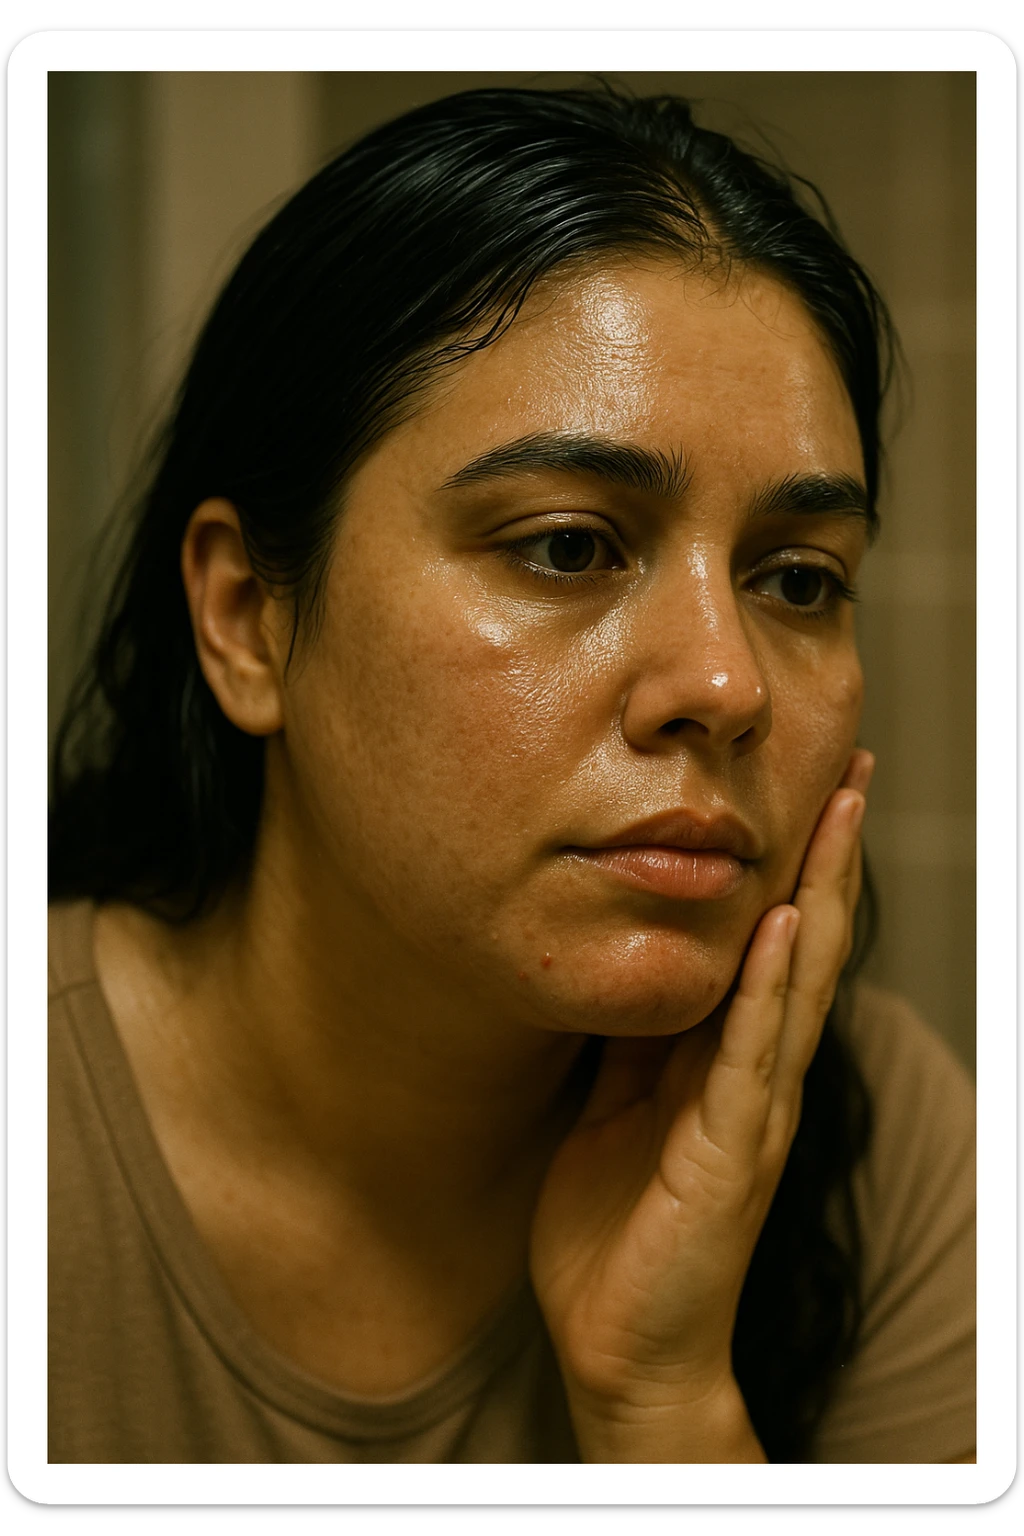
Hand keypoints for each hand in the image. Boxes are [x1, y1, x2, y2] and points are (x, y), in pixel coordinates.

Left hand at [529, 750, 873, 1461]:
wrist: (619, 1348)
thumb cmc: (613, 1231)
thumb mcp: (612, 1107)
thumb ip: (631, 1040)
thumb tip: (623, 962)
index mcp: (725, 1063)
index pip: (771, 947)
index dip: (792, 869)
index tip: (806, 792)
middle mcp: (756, 1077)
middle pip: (805, 946)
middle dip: (826, 858)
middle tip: (848, 773)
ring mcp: (752, 1113)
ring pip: (796, 983)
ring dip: (820, 895)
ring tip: (837, 816)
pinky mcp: (728, 1151)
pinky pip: (750, 1054)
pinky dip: (767, 987)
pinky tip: (782, 926)